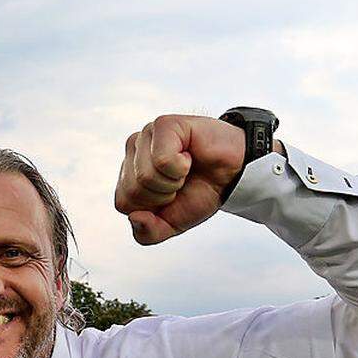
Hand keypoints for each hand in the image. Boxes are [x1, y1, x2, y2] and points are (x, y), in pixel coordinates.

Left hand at [114, 115, 249, 244]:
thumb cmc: (200, 192)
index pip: (123, 204)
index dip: (152, 209)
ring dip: (174, 181)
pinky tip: (189, 155)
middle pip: (133, 191)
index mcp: (128, 174)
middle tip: (181, 181)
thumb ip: (148, 233)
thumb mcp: (171, 224)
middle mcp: (133, 151)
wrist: (233, 175)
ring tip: (186, 168)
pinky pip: (161, 160)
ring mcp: (146, 136)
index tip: (171, 196)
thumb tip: (134, 217)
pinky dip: (181, 166)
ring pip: (145, 176)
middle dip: (163, 195)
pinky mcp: (163, 124)